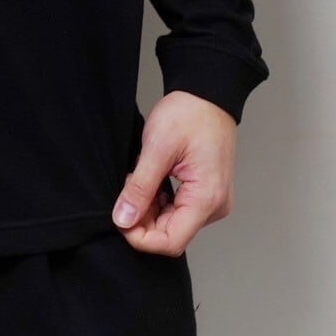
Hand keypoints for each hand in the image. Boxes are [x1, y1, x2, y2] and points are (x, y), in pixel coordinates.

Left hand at [111, 90, 236, 255]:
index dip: (141, 238)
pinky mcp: (206, 192)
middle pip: (173, 234)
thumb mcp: (157, 148)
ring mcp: (212, 200)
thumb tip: (123, 219)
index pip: (172, 242)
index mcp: (207, 199)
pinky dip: (160, 202)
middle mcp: (214, 206)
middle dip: (143, 221)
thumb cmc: (188, 114)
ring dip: (150, 211)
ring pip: (174, 223)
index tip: (120, 218)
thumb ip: (140, 187)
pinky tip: (150, 181)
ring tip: (137, 180)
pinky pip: (180, 209)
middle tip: (125, 192)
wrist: (206, 93)